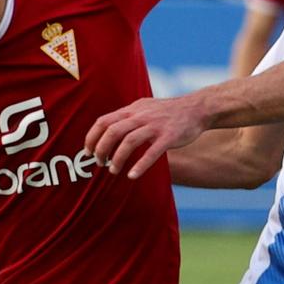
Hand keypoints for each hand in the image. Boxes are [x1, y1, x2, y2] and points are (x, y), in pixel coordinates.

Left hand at [86, 93, 210, 179]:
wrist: (196, 108)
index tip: (87, 151)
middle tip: (99, 163)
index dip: (92, 137)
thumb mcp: (144, 108)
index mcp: (132, 110)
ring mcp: (155, 126)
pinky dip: (140, 165)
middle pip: (113, 131)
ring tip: (113, 170)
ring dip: (117, 158)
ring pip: (129, 141)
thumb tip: (107, 129)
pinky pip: (152, 152)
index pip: (104, 121)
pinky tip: (132, 176)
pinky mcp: (169, 137)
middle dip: (101, 149)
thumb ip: (127, 117)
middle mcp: (141, 116)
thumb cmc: (167, 112)